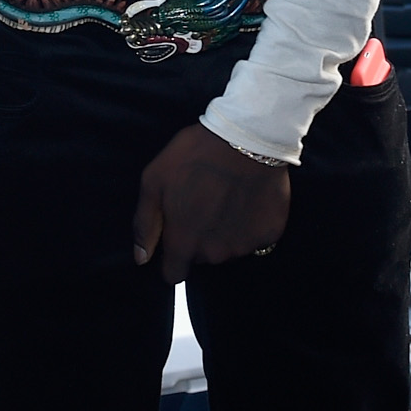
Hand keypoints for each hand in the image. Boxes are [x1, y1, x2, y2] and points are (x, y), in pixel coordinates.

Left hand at [132, 122, 291, 281]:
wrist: (248, 136)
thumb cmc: (195, 154)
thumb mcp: (155, 179)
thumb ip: (145, 223)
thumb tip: (141, 258)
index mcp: (185, 242)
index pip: (173, 275)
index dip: (172, 258)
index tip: (176, 236)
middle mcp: (215, 253)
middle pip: (201, 257)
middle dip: (198, 238)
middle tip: (203, 202)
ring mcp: (244, 246)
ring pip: (227, 248)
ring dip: (224, 231)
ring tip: (225, 197)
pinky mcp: (269, 234)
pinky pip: (255, 238)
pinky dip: (250, 224)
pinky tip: (247, 199)